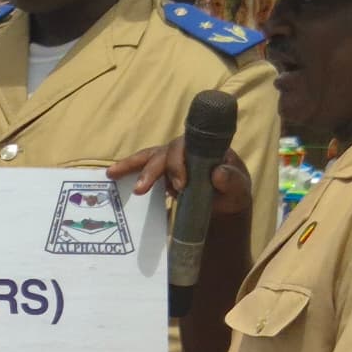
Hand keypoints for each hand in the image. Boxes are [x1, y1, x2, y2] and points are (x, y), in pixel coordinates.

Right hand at [108, 137, 253, 219]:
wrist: (224, 205)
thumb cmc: (232, 194)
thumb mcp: (239, 190)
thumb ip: (232, 181)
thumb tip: (218, 173)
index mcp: (205, 149)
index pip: (186, 146)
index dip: (178, 162)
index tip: (180, 185)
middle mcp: (185, 150)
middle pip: (164, 152)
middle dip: (152, 169)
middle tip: (141, 190)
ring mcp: (171, 160)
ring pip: (149, 156)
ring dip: (132, 165)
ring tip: (112, 174)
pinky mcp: (161, 172)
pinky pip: (142, 167)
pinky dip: (127, 169)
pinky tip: (111, 175)